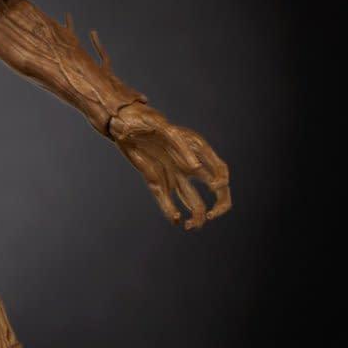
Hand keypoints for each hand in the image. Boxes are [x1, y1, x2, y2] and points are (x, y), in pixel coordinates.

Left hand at [109, 101, 231, 228]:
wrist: (124, 124)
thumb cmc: (147, 121)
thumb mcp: (167, 131)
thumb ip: (183, 149)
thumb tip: (196, 169)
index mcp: (197, 150)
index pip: (221, 170)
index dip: (222, 182)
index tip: (217, 187)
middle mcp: (188, 166)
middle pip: (214, 191)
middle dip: (218, 206)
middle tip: (211, 216)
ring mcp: (173, 175)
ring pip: (193, 201)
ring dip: (196, 216)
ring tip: (191, 226)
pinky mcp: (157, 182)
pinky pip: (167, 201)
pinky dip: (171, 212)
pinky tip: (177, 220)